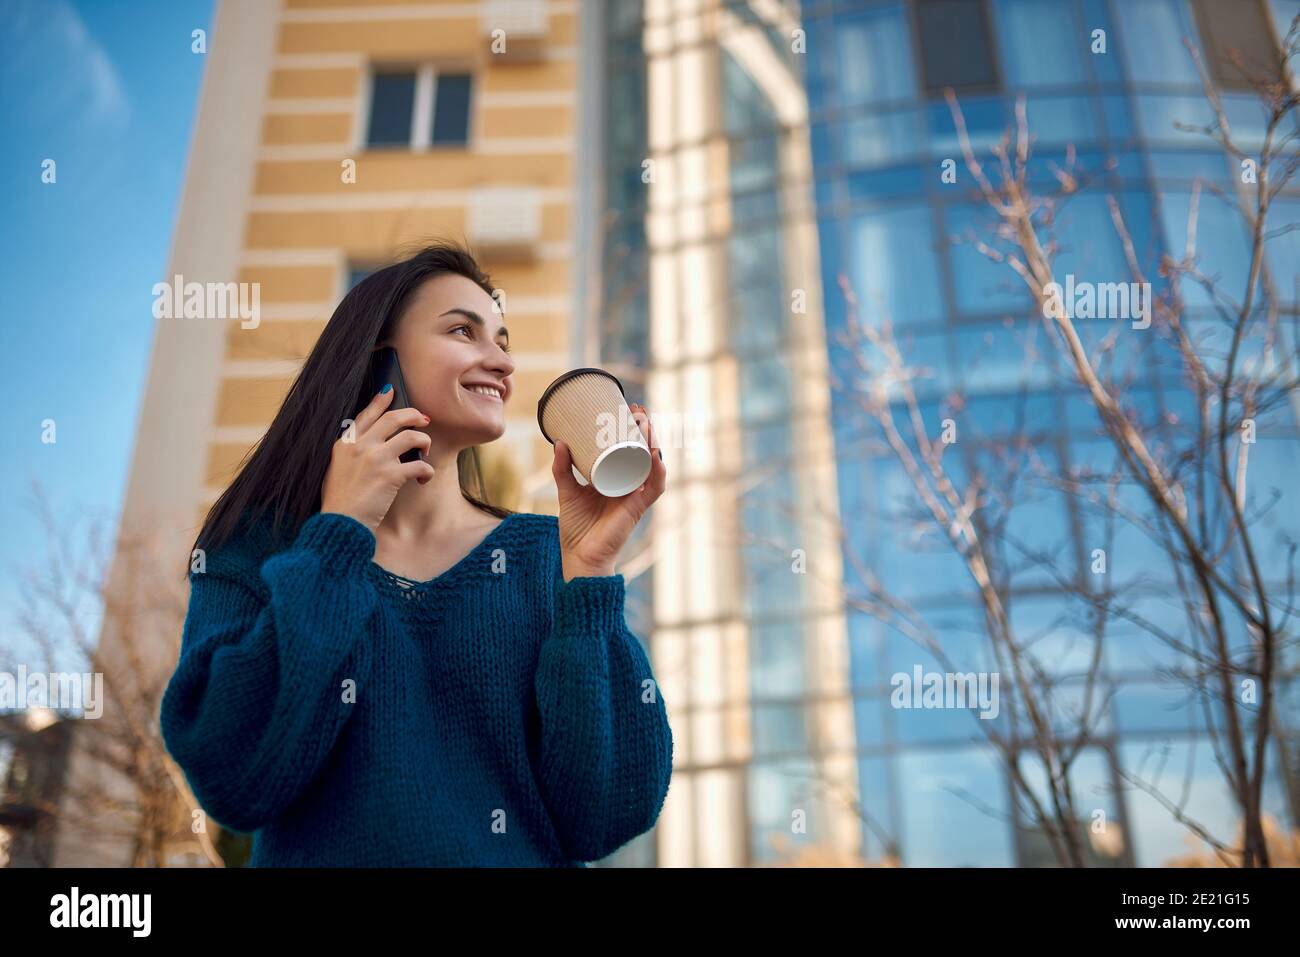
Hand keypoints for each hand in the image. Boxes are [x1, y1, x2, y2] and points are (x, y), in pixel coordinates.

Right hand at [320, 386, 434, 532]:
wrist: (340, 525)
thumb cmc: (339, 503)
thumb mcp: (336, 470)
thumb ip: (351, 454)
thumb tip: (372, 444)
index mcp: (345, 444)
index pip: (366, 415)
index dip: (380, 401)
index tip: (391, 391)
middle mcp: (360, 446)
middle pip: (394, 418)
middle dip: (413, 415)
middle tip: (424, 419)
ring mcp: (376, 459)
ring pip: (411, 436)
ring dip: (424, 441)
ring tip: (426, 451)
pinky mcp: (391, 475)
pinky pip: (419, 464)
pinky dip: (426, 471)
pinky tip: (424, 479)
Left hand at [551, 402, 665, 580]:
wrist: (579, 555)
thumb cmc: (576, 527)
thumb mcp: (567, 491)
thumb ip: (562, 469)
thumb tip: (559, 442)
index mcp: (616, 479)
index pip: (630, 450)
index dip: (633, 430)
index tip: (627, 409)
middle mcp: (630, 485)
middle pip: (645, 453)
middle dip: (646, 430)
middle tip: (639, 410)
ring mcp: (635, 496)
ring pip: (653, 466)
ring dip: (654, 443)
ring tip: (647, 424)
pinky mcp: (637, 509)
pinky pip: (654, 489)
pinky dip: (658, 473)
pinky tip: (656, 457)